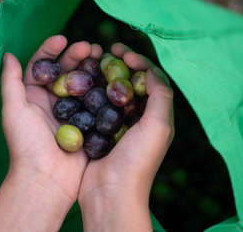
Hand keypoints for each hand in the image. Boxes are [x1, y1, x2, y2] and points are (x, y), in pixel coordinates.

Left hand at [0, 35, 102, 231]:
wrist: (46, 179)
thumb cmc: (26, 144)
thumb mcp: (14, 110)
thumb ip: (11, 81)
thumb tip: (7, 53)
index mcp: (33, 96)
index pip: (42, 65)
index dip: (51, 49)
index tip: (64, 38)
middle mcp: (53, 102)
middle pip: (65, 72)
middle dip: (76, 56)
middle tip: (90, 47)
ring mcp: (72, 113)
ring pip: (82, 84)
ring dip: (91, 69)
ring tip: (102, 56)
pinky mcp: (87, 124)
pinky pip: (96, 102)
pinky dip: (102, 88)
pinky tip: (111, 78)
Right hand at [78, 43, 174, 231]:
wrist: (110, 193)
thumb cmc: (138, 160)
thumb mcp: (158, 126)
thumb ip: (161, 95)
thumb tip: (152, 70)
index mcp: (156, 116)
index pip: (150, 79)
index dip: (138, 61)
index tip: (121, 50)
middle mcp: (138, 119)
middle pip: (130, 82)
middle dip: (119, 64)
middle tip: (105, 50)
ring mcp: (117, 125)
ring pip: (111, 91)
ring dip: (103, 74)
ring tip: (92, 62)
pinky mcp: (98, 131)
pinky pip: (95, 104)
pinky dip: (90, 91)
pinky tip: (81, 83)